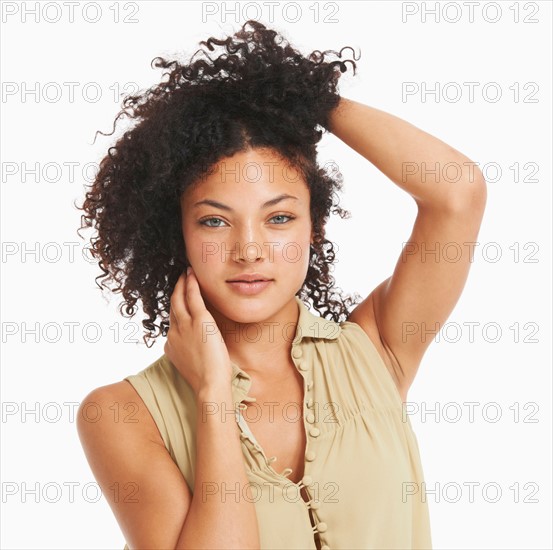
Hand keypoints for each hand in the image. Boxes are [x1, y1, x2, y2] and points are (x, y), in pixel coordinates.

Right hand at [164, 267, 232, 395]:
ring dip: (181, 283)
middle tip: (178, 279)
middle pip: (172, 307)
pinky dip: (190, 284)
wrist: (209, 384)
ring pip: (179, 298)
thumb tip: (197, 349)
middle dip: (175, 291)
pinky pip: (192, 297)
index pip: (172, 322)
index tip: (178, 300)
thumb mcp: (193, 365)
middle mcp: (174, 333)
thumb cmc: (206, 380)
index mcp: (172, 345)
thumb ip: (191, 353)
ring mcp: (184, 326)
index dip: (175, 309)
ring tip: (185, 272)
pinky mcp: (199, 320)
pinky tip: (191, 274)